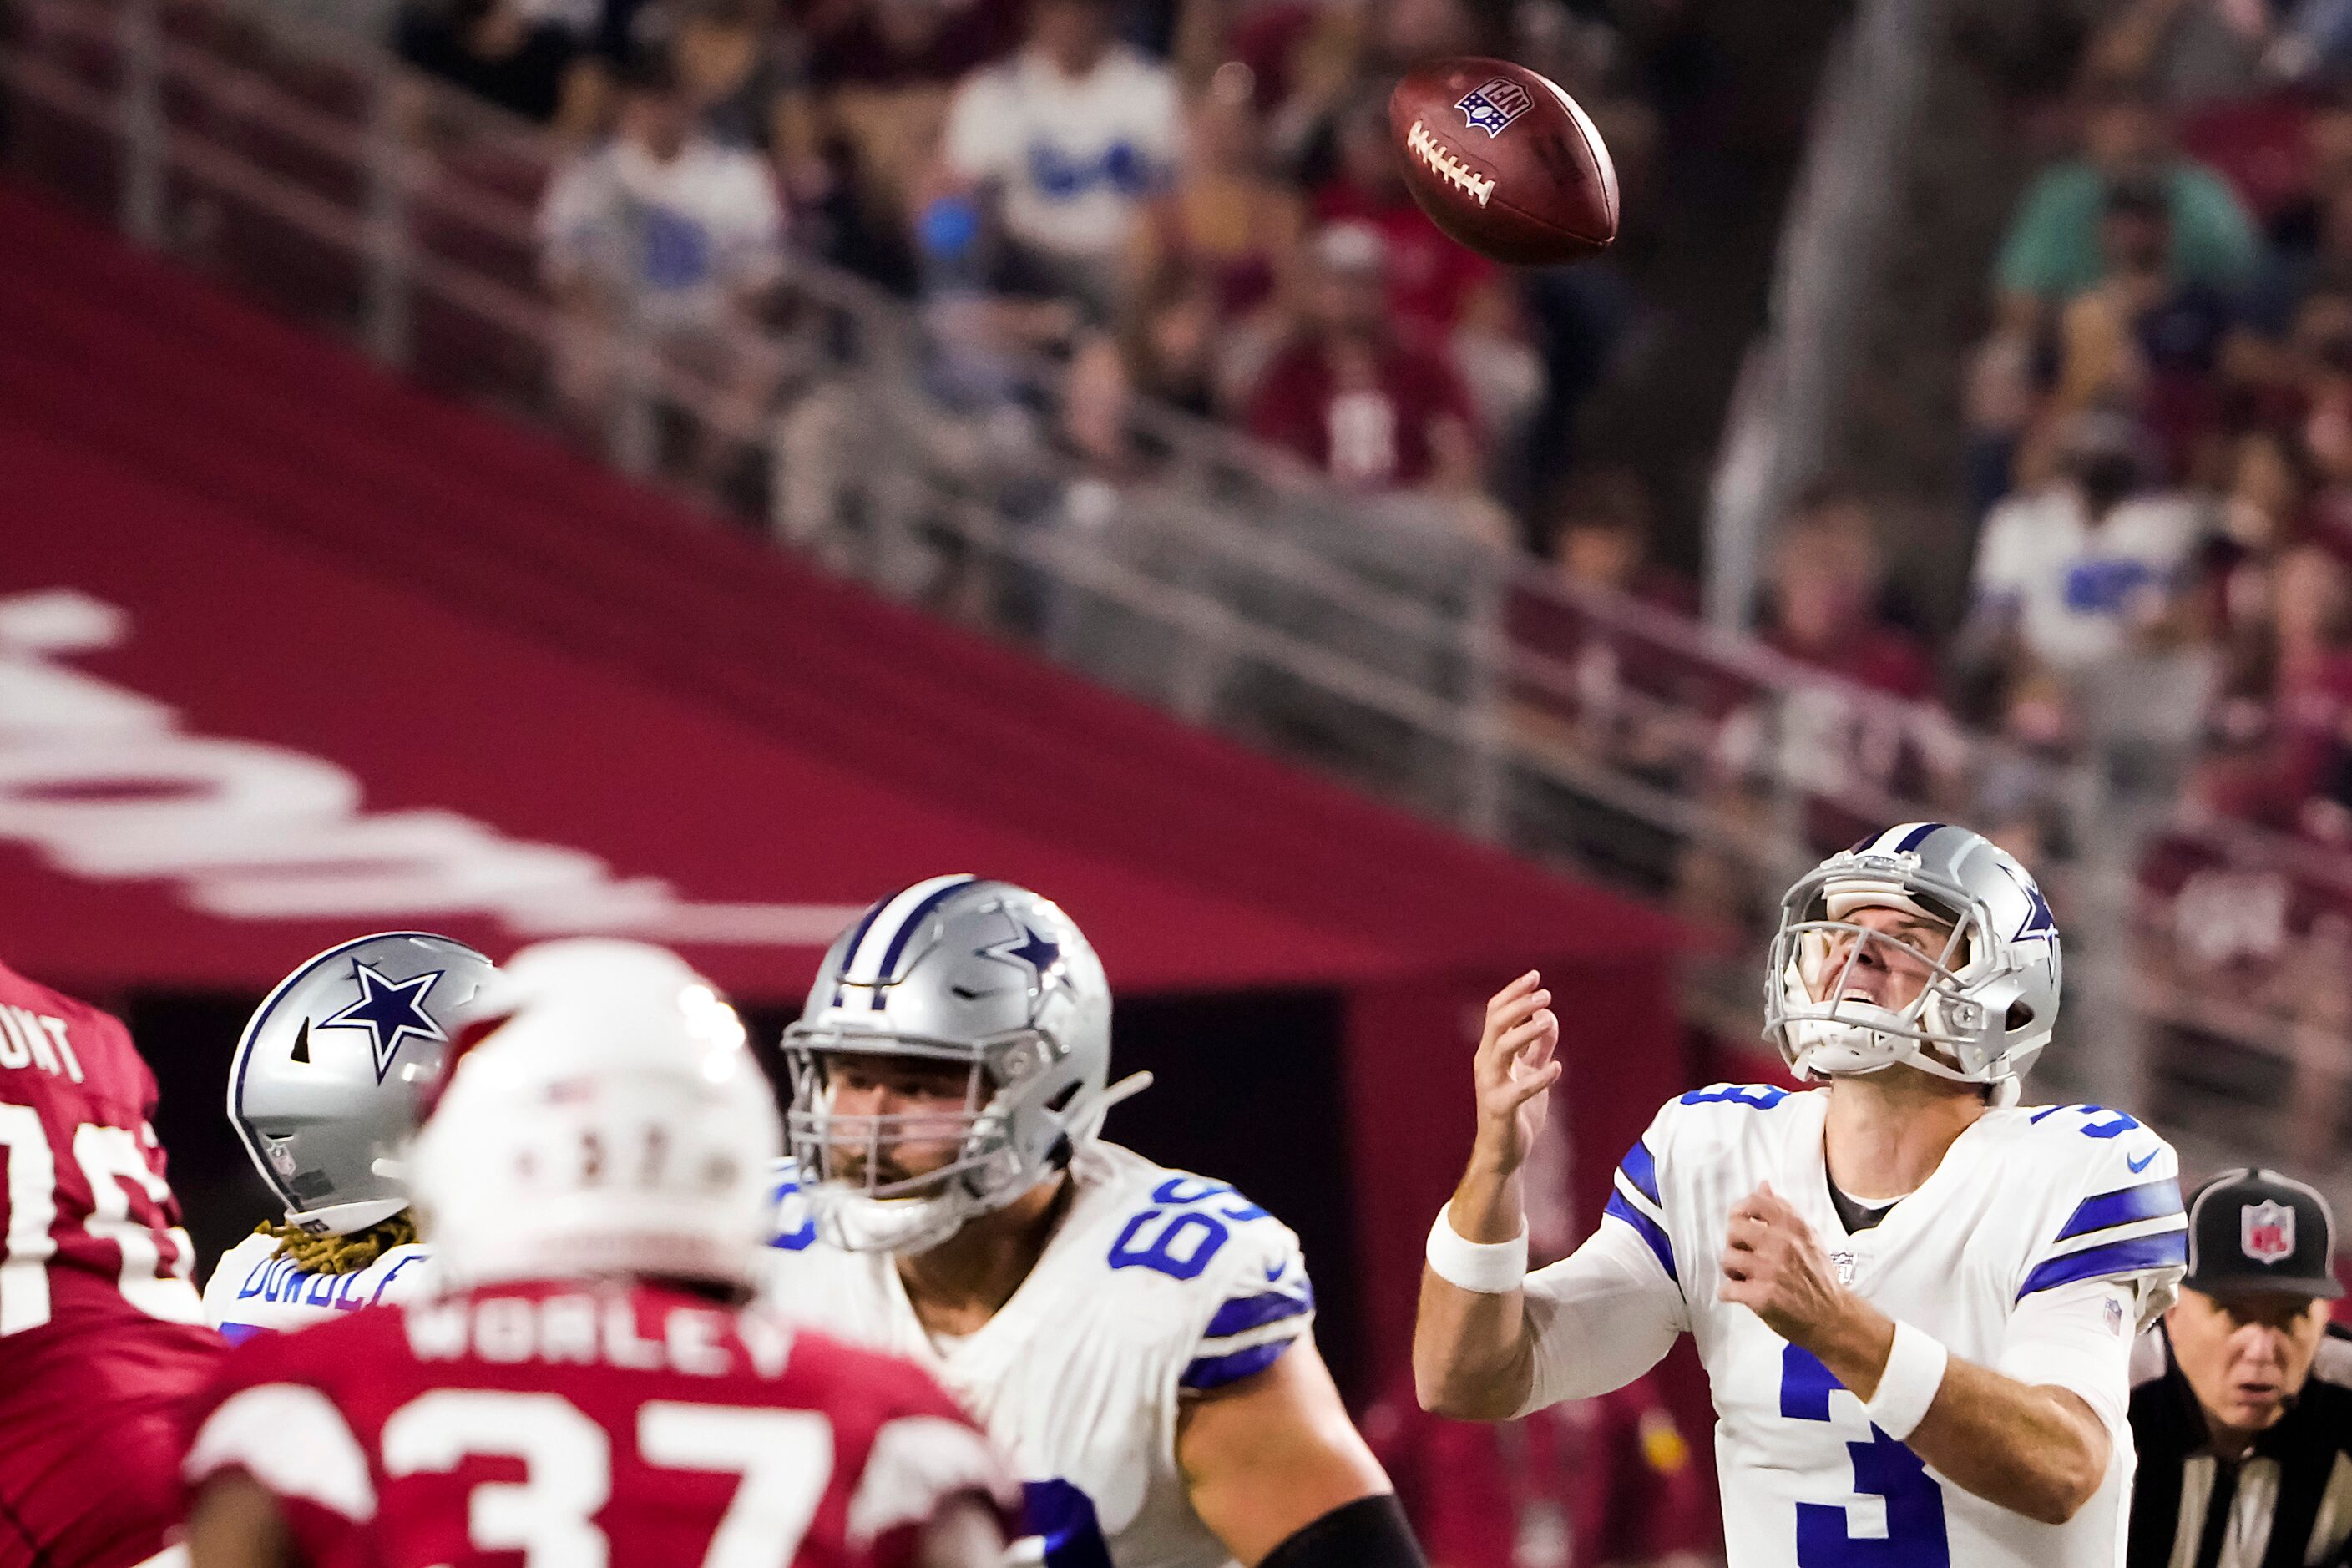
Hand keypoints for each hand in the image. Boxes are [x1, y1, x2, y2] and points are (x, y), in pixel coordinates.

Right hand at [1469, 972, 1559, 1176]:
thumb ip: (1538, 1045)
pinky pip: (1519, 1088)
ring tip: (1549, 1020)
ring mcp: (1491, 1085)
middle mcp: (1486, 1063)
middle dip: (1520, 1004)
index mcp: (1491, 1052)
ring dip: (1526, 1030)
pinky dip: (1539, 1077)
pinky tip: (1557, 1069)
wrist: (1504, 1152)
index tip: (1535, 976)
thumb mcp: (1529, 1070)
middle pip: (1497, 1022)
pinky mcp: (1501, 1108)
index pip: (1496, 1012)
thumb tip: (1549, 1016)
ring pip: (1502, 1047)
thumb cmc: (1517, 1109)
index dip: (1514, 992)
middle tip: (1546, 994)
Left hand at [1718, 1183, 1851, 1348]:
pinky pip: (1726, 1289)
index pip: (1754, 1202)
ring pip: (1727, 1258)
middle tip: (1744, 1254)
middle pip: (1733, 1229)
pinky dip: (1729, 1294)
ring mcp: (1770, 1271)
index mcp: (1793, 1227)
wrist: (1832, 1318)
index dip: (1740, 1210)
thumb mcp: (1807, 1237)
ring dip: (1731, 1270)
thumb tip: (1762, 1185)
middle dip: (1734, 1242)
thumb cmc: (1818, 1276)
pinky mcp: (1761, 1297)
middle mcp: (1781, 1245)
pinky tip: (1741, 1294)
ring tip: (1744, 1277)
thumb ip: (1783, 1211)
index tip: (1740, 1221)